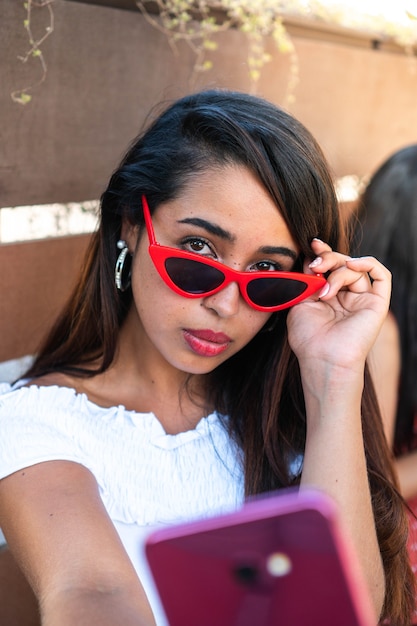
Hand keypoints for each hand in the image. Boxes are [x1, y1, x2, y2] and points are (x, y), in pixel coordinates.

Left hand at [287, 239, 390, 372]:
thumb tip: (313, 258)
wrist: (322, 358)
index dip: (322, 253)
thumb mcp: (300, 301)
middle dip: (328, 259)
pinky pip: (382, 275)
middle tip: (315, 267)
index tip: (311, 245)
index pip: (329, 267)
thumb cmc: (308, 337)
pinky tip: (351, 265)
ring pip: (355, 269)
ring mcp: (362, 300)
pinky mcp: (377, 304)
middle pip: (342, 263)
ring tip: (324, 289)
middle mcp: (346, 297)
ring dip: (338, 271)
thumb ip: (308, 279)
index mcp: (328, 296)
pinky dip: (368, 263)